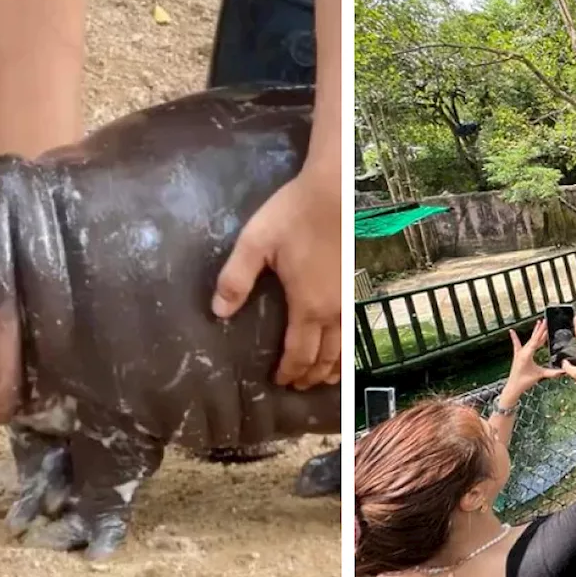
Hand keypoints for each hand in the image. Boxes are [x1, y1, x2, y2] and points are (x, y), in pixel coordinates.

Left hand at [212, 163, 340, 389]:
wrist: (334, 190)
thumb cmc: (293, 214)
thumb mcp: (255, 243)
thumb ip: (235, 279)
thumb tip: (219, 313)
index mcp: (307, 305)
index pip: (299, 353)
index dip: (289, 371)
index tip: (279, 381)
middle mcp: (332, 310)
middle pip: (324, 356)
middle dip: (309, 375)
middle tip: (297, 386)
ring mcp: (348, 299)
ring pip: (343, 347)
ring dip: (331, 368)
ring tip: (321, 379)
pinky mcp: (356, 286)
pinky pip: (353, 330)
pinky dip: (347, 350)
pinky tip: (342, 349)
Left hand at [505, 320, 563, 393]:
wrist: (513, 386)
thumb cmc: (524, 381)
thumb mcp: (539, 375)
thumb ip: (552, 373)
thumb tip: (564, 372)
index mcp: (527, 354)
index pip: (536, 340)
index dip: (541, 331)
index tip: (545, 322)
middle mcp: (522, 351)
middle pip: (533, 338)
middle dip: (539, 329)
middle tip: (544, 320)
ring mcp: (519, 353)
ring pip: (529, 340)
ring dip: (534, 332)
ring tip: (538, 323)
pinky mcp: (518, 355)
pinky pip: (517, 344)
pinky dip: (515, 338)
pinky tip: (511, 331)